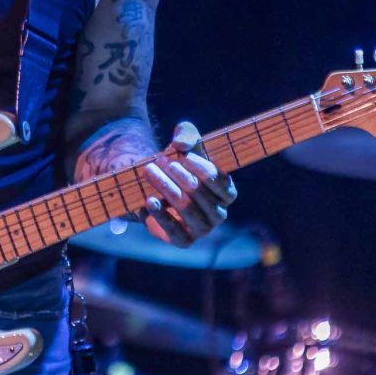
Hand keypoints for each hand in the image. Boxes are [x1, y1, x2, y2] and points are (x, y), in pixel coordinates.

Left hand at [139, 121, 236, 246]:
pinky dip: (161, 216)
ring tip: (149, 172)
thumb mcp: (184, 143)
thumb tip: (181, 144)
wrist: (154, 185)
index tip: (182, 155)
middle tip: (159, 161)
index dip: (201, 168)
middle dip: (178, 175)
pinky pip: (176, 233)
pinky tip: (149, 200)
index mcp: (226, 192)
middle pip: (200, 193)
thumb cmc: (177, 163)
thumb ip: (186, 134)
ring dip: (166, 188)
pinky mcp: (183, 240)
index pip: (220, 182)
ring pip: (187, 209)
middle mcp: (218, 213)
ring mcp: (202, 229)